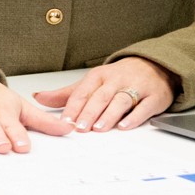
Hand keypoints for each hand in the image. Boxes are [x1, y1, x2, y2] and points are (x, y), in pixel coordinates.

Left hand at [35, 57, 175, 131]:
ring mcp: (137, 87)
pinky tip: (124, 126)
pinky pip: (144, 107)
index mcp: (100, 76)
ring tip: (98, 128)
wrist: (155, 65)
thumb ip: (67, 93)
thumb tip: (39, 97)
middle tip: (79, 127)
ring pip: (121, 101)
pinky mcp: (154, 97)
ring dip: (109, 115)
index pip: (83, 91)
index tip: (64, 120)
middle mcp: (117, 80)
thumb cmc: (119, 77)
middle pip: (101, 96)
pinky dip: (134, 117)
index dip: (73, 106)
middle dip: (89, 112)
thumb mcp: (92, 82)